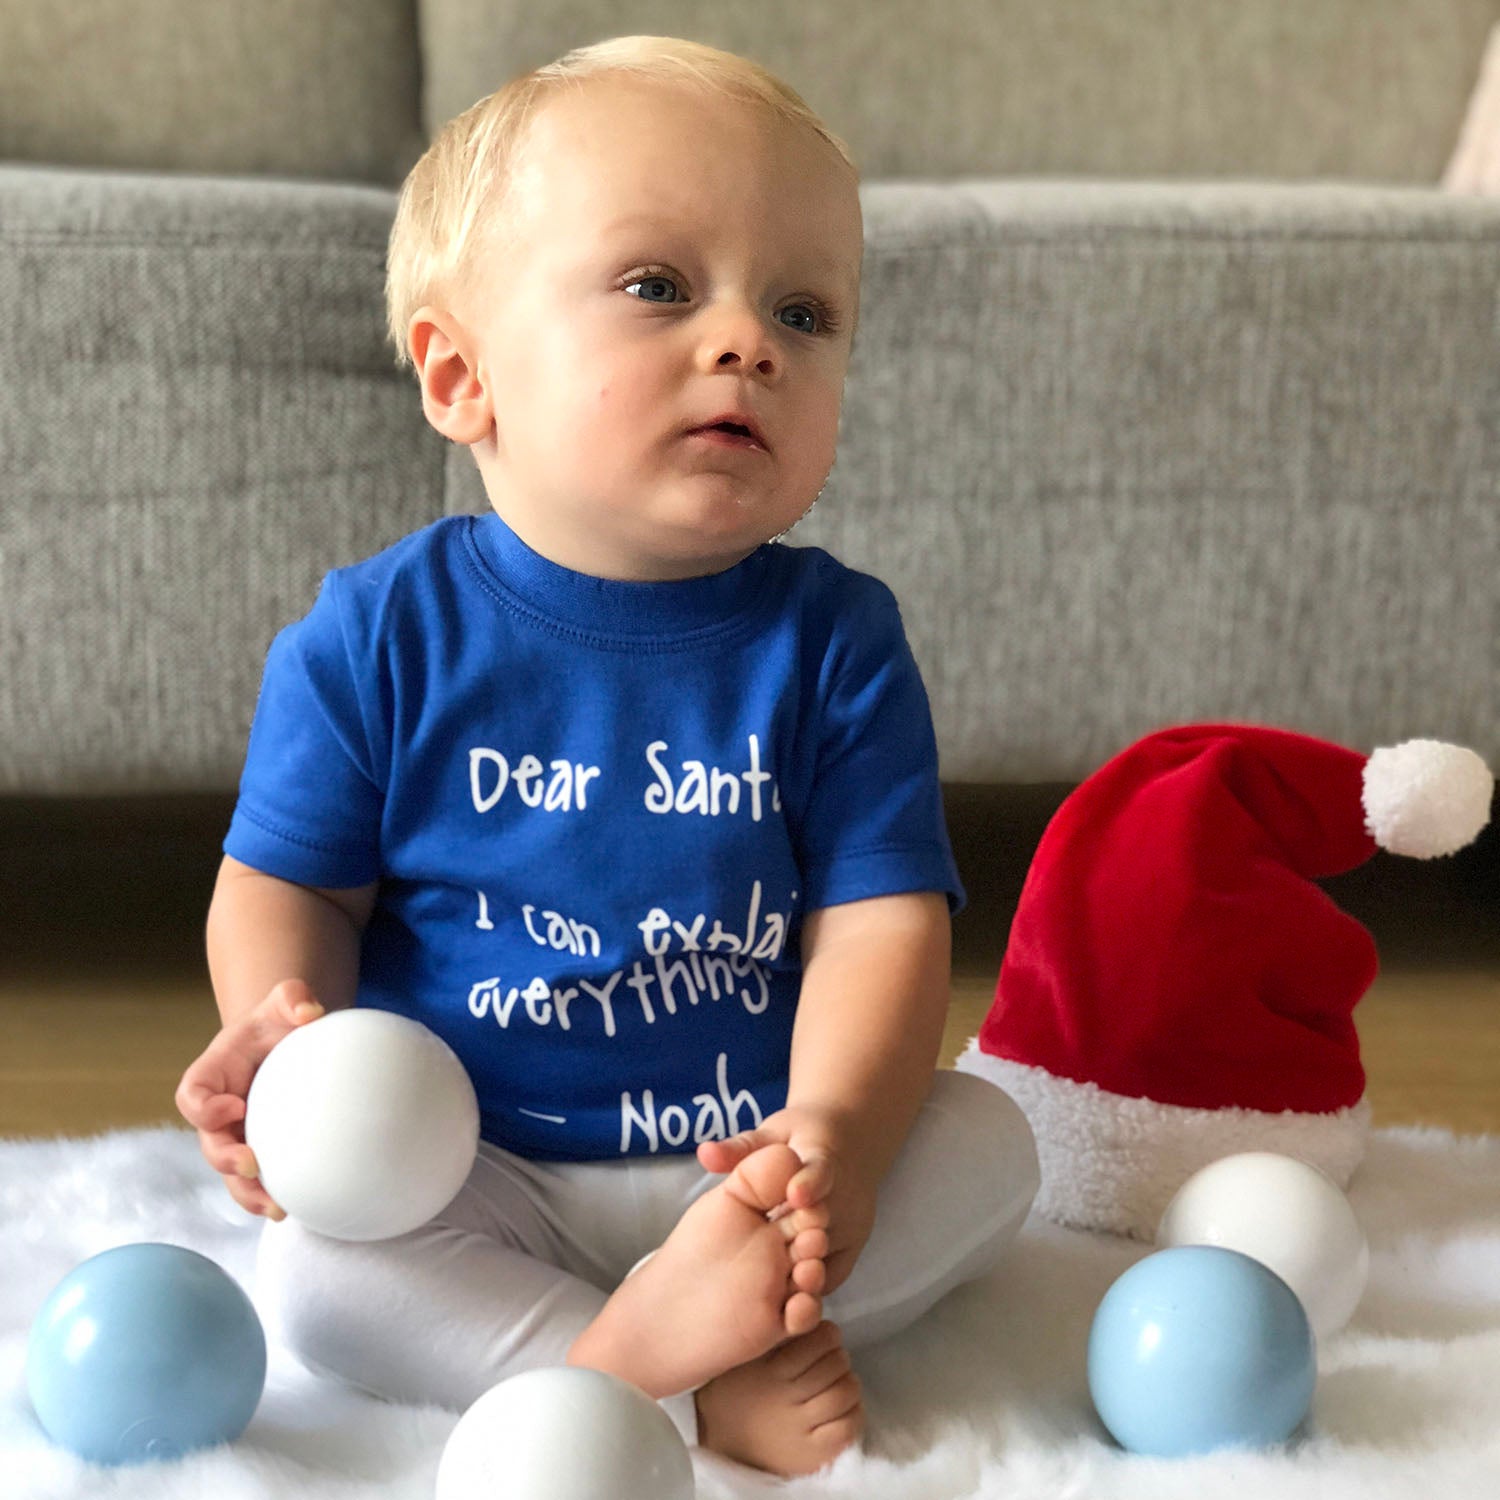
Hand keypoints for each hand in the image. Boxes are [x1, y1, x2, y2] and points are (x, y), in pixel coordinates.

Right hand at [174, 979, 324, 1220]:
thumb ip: (292, 996)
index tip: (234, 1106)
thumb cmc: (280, 1020)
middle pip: (209, 1144)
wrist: (289, 1042)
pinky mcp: (261, 1151)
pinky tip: (297, 1207)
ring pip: (231, 1175)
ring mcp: (238, 1136)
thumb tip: (310, 1011)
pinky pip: (259, 1180)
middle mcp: (218, 1113)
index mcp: (212, 1076)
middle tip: (252, 1165)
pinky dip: (272, 1195)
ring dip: (249, 1194)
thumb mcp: (284, 999)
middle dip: (225, 1160)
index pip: (193, 1096)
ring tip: (277, 1208)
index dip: (204, 1108)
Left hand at [698, 1106, 878, 1294]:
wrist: (851, 1143)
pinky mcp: (855, 1246)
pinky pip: (833, 1272)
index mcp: (823, 1157)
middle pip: (824, 1219)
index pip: (820, 1171)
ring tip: (769, 1283)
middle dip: (799, 1236)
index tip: (795, 1194)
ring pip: (828, 1251)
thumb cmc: (800, 1138)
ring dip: (801, 1264)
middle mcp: (845, 1194)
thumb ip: (740, 1148)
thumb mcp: (773, 1132)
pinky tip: (783, 1291)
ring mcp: (853, 1223)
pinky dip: (810, 1282)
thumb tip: (704, 1153)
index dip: (808, 1183)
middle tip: (766, 1257)